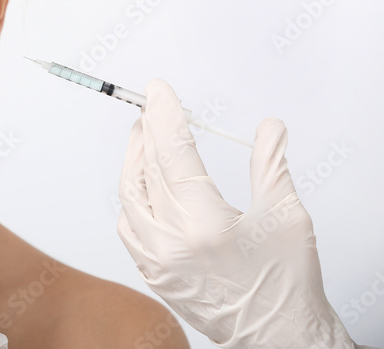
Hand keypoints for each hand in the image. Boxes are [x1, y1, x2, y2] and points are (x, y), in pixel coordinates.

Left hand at [117, 79, 357, 348]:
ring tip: (143, 136)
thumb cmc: (286, 284)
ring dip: (133, 161)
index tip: (158, 90)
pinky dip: (131, 198)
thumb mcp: (287, 217)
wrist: (278, 339)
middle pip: (146, 169)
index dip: (164, 115)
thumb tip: (268, 127)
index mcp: (205, 223)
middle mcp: (172, 242)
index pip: (174, 152)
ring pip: (129, 196)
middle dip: (147, 131)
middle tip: (150, 107)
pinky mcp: (152, 274)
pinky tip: (141, 183)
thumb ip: (270, 165)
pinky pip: (128, 227)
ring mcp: (156, 261)